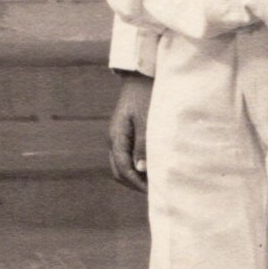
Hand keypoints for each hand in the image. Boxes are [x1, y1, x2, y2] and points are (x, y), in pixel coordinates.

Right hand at [108, 73, 152, 192]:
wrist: (140, 77)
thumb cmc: (145, 96)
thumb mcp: (146, 120)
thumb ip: (143, 145)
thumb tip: (140, 169)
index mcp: (116, 137)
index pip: (122, 168)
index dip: (136, 183)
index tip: (152, 190)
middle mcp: (114, 139)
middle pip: (118, 171)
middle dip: (134, 183)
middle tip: (154, 190)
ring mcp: (118, 137)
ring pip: (121, 165)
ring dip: (135, 176)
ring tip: (153, 181)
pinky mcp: (125, 134)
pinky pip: (126, 156)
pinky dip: (136, 166)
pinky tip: (151, 166)